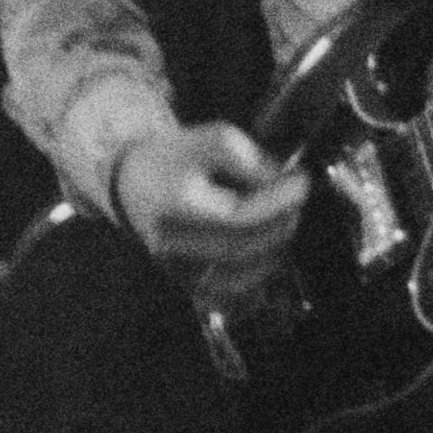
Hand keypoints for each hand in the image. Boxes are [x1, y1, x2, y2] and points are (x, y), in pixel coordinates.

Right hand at [113, 123, 308, 271]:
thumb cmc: (172, 161)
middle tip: (296, 198)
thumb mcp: (206, 139)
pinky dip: (259, 271)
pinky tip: (266, 245)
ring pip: (242, 276)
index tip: (301, 181)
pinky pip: (235, 294)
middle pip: (242, 248)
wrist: (132, 188)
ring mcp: (177, 273)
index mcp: (171, 206)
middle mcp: (169, 246)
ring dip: (274, 247)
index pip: (236, 216)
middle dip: (281, 222)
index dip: (276, 202)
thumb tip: (279, 180)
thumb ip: (243, 156)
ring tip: (282, 217)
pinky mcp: (188, 289)